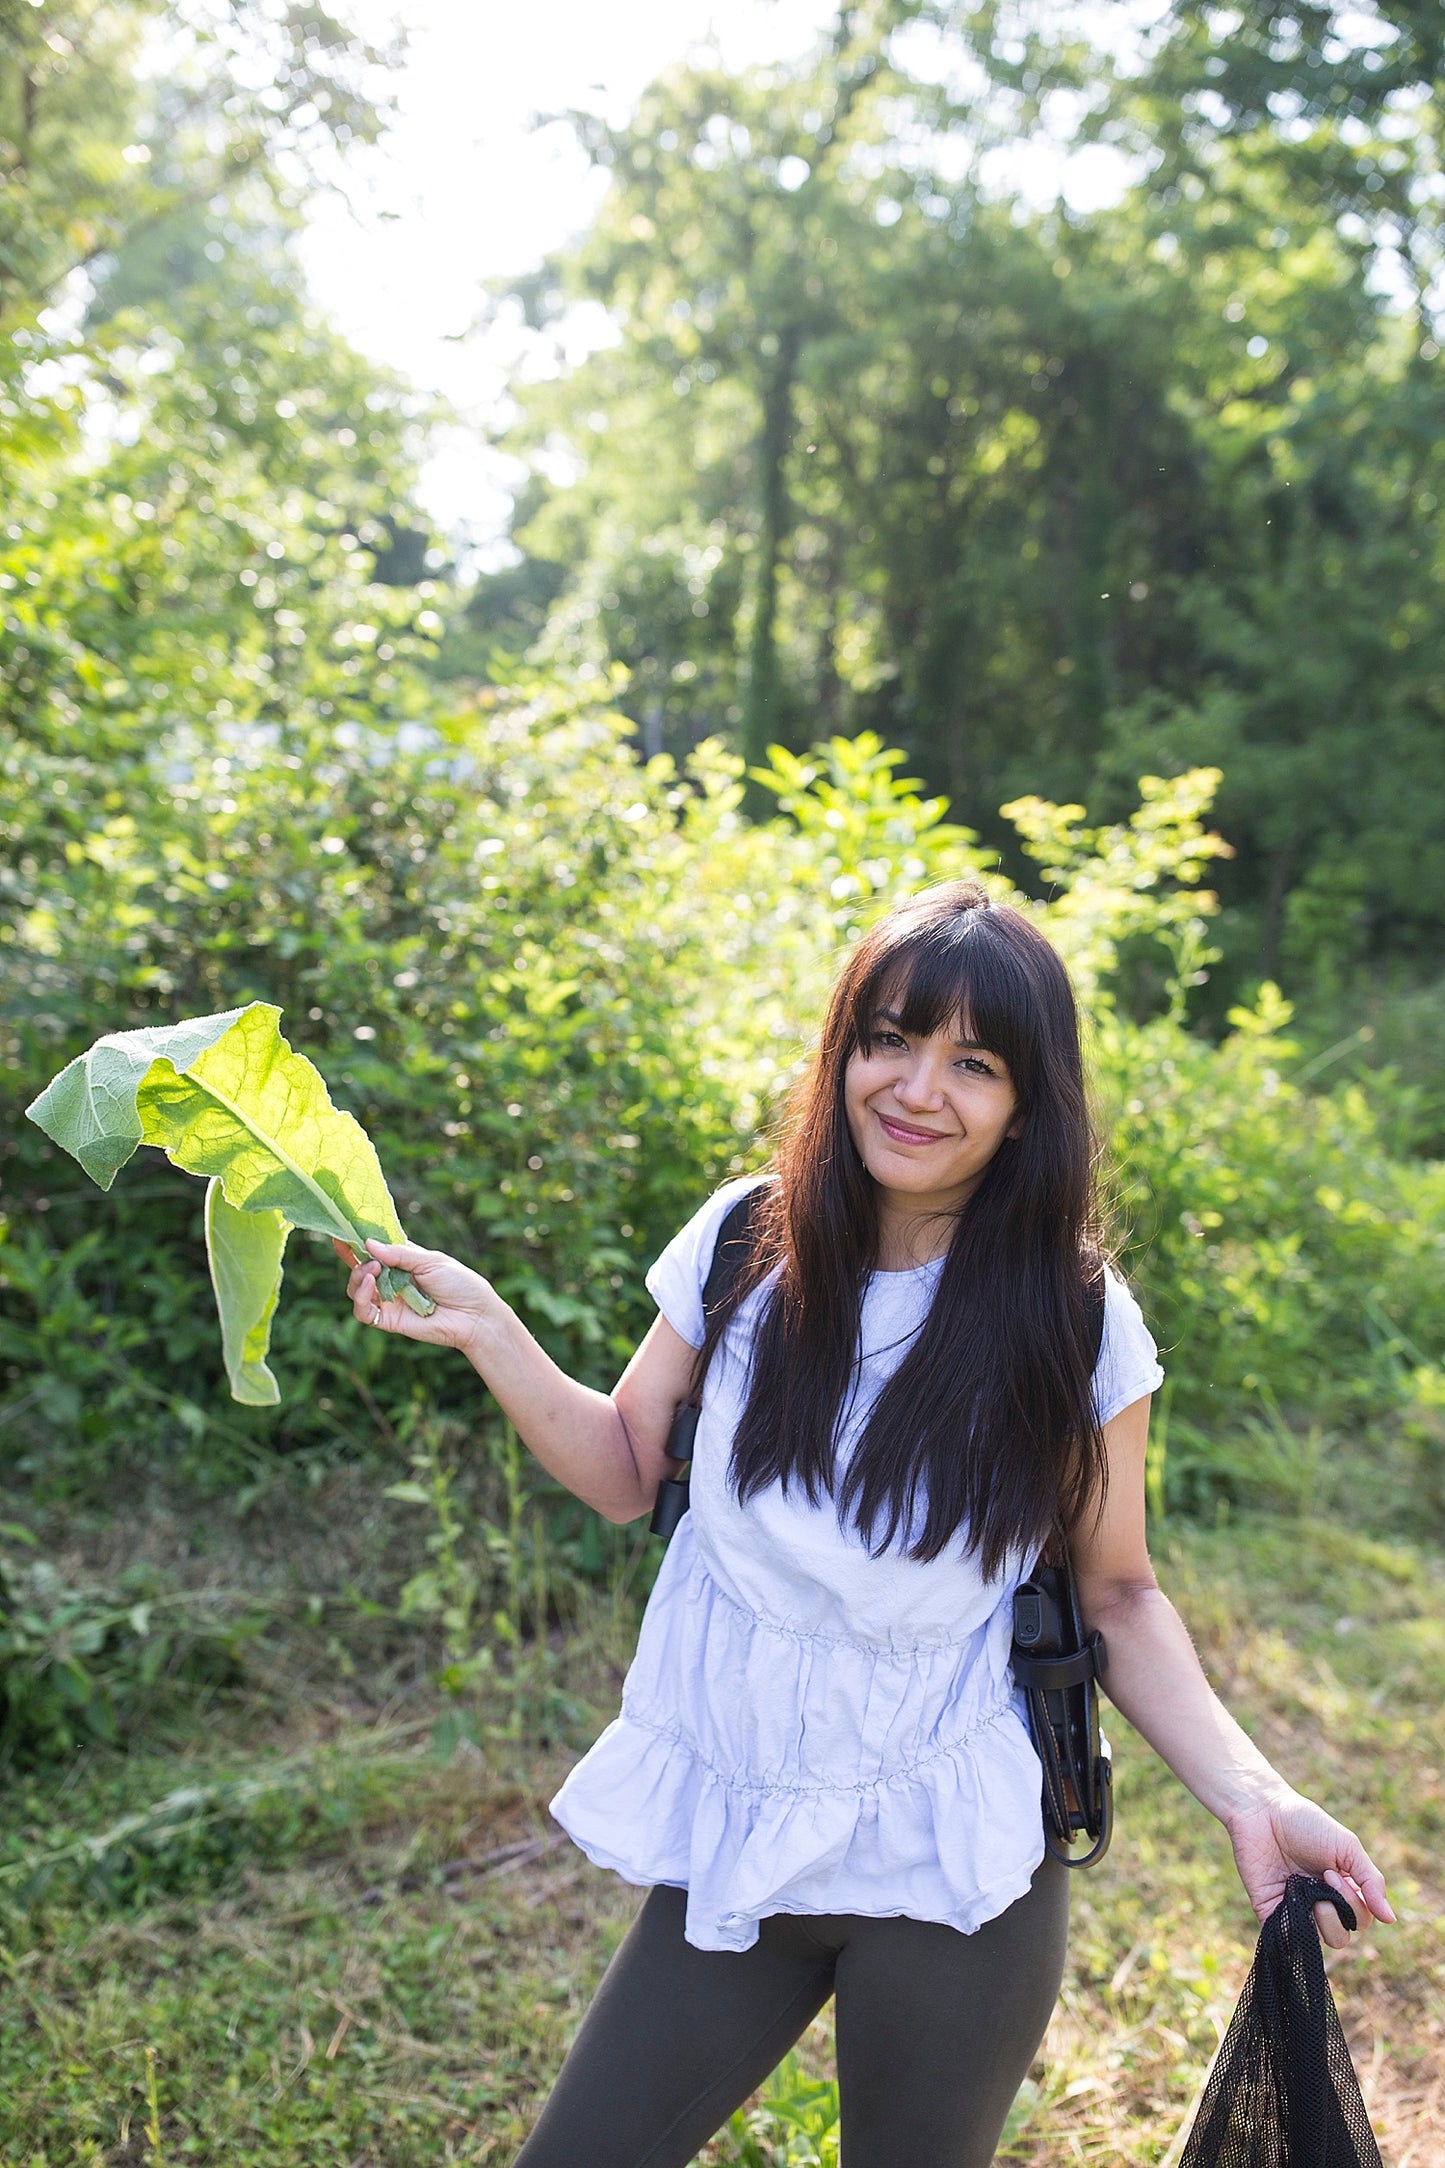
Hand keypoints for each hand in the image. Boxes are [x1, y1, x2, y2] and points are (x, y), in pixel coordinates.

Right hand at [334, 1237, 500, 1354]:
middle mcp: (391, 1280)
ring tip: (373, 1271)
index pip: (373, 1250)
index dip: (355, 1243)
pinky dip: (361, 1298)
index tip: (339, 1235)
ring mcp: (389, 1301)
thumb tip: (368, 1244)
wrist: (475, 1315)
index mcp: (402, 1261)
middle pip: (359, 1269)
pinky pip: (363, 1312)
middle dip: (354, 1260)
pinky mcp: (388, 1321)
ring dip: (357, 1278)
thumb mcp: (430, 1260)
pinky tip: (370, 1286)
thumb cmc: (459, 1283)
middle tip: (364, 1255)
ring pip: (356, 1290)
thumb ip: (399, 1254)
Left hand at [1225, 1791, 1395, 1948]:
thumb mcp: (1347, 1847)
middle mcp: (1320, 1903)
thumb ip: (1371, 1882)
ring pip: (1320, 1941)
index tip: (1332, 1873)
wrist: (1261, 1811)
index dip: (1354, 1904)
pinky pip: (1288, 1939)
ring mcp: (1296, 1910)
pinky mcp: (1271, 1913)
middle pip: (1342, 1935)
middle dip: (1339, 1913)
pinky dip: (1294, 1929)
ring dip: (1321, 1920)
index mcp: (1341, 1890)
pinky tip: (1290, 1903)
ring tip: (1305, 1891)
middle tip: (1322, 1878)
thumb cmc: (1306, 1824)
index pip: (1361, 1919)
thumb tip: (1390, 1919)